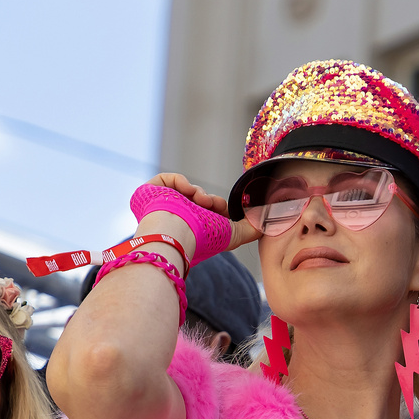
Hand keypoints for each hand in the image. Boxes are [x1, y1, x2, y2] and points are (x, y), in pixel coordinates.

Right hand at [144, 173, 261, 250]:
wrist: (175, 232)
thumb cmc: (201, 239)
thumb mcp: (233, 236)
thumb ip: (251, 229)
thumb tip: (268, 220)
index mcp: (193, 231)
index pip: (208, 213)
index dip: (218, 207)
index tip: (223, 210)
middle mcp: (178, 220)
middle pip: (198, 201)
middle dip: (210, 200)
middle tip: (212, 205)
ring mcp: (163, 206)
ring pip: (186, 191)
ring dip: (198, 193)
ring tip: (199, 201)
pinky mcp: (150, 193)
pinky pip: (169, 180)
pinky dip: (180, 182)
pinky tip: (186, 192)